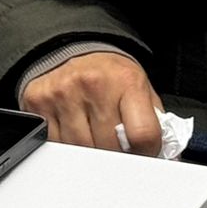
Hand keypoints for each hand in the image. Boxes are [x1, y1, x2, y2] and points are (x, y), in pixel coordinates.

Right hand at [19, 52, 163, 154]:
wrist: (72, 47)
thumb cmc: (110, 74)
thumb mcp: (140, 88)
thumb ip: (154, 122)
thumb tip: (167, 160)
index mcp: (126, 81)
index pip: (143, 135)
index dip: (147, 154)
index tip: (144, 154)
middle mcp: (93, 85)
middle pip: (111, 148)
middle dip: (118, 156)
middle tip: (119, 148)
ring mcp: (63, 94)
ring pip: (81, 150)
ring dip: (91, 154)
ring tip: (96, 139)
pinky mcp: (39, 103)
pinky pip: (55, 145)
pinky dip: (67, 147)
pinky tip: (74, 132)